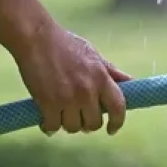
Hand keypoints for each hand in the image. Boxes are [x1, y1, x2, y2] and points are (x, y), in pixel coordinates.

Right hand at [12, 22, 131, 135]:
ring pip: (73, 128)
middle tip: (78, 115)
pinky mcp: (48, 103)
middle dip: (87, 123)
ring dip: (67, 124)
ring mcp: (67, 99)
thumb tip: (130, 82)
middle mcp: (87, 91)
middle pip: (94, 123)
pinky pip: (53, 127)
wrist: (36, 37)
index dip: (117, 122)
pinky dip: (49, 126)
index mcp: (101, 78)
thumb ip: (110, 72)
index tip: (112, 129)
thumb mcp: (93, 54)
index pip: (118, 107)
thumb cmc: (65, 44)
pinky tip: (46, 119)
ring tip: (61, 113)